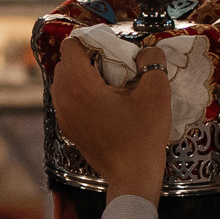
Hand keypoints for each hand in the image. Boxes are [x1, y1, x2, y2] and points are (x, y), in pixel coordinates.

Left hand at [52, 39, 169, 201]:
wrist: (132, 177)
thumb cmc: (143, 136)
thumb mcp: (156, 93)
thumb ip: (152, 62)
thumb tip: (146, 50)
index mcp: (80, 86)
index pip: (70, 46)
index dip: (92, 41)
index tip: (113, 51)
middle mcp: (64, 99)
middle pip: (65, 63)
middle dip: (87, 58)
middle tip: (114, 67)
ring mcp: (63, 116)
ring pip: (64, 82)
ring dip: (83, 77)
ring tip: (110, 85)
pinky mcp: (68, 129)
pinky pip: (67, 100)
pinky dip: (81, 95)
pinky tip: (106, 104)